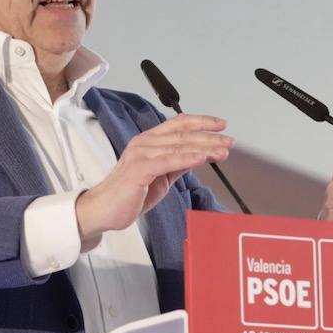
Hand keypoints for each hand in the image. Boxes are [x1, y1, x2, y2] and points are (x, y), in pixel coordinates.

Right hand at [76, 114, 231, 240]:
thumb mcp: (161, 176)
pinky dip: (187, 158)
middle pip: (183, 134)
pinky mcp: (139, 170)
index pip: (179, 124)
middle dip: (210, 137)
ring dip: (204, 148)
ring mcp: (140, 155)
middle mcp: (144, 143)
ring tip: (222, 151)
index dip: (201, 122)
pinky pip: (167, 161)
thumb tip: (199, 155)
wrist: (103, 210)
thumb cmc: (128, 194)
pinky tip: (202, 158)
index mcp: (148, 141)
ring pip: (178, 146)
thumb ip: (177, 164)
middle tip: (229, 141)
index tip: (221, 125)